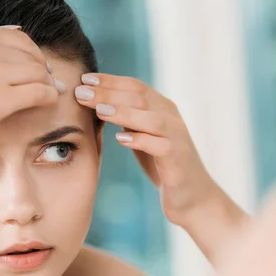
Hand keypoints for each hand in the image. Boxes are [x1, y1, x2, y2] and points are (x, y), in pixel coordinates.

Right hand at [0, 23, 58, 166]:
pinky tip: (46, 105)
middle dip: (43, 73)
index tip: (36, 73)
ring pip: (40, 74)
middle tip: (46, 88)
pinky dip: (49, 99)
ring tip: (43, 98)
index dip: (33, 58)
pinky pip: (41, 93)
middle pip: (33, 57)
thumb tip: (17, 33)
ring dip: (47, 87)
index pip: (21, 39)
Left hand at [75, 73, 217, 227]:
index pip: (135, 86)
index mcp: (163, 109)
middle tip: (81, 92)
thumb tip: (98, 103)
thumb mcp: (143, 138)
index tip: (84, 78)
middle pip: (140, 98)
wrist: (193, 197)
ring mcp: (177, 138)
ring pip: (151, 119)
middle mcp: (172, 118)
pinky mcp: (178, 160)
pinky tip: (120, 140)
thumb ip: (128, 120)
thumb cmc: (163, 166)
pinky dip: (140, 140)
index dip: (110, 80)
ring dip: (124, 113)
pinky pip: (160, 146)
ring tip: (99, 111)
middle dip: (109, 93)